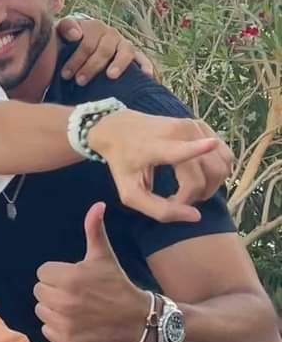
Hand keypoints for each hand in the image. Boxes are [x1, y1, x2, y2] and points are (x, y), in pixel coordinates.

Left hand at [35, 203, 152, 341]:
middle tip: (75, 292)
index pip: (42, 273)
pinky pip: (46, 329)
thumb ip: (94, 230)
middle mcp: (64, 301)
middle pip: (39, 291)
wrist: (137, 318)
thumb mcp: (104, 256)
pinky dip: (57, 327)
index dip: (57, 274)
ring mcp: (65, 323)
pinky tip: (75, 322)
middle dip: (54, 290)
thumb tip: (97, 205)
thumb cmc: (116, 283)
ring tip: (76, 307)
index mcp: (69, 278)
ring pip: (41, 310)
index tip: (75, 278)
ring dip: (54, 308)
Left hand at [56, 17, 153, 83]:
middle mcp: (110, 34)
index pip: (87, 43)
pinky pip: (142, 59)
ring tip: (111, 76)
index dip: (76, 59)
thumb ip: (66, 28)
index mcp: (93, 27)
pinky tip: (148, 76)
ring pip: (125, 52)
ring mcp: (123, 44)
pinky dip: (146, 66)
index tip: (65, 75)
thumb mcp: (61, 32)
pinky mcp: (132, 54)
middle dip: (91, 66)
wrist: (76, 43)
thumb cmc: (67, 41)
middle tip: (79, 81)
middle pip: (104, 50)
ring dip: (118, 64)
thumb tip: (76, 35)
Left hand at [88, 110, 230, 221]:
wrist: (119, 128)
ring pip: (221, 164)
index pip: (178, 148)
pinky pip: (223, 155)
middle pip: (208, 171)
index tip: (211, 143)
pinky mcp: (202, 125)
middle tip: (180, 200)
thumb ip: (159, 210)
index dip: (196, 148)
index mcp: (156, 147)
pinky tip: (197, 177)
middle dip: (200, 194)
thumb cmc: (124, 164)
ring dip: (211, 185)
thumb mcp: (131, 193)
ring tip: (189, 190)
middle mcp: (179, 132)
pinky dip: (215, 172)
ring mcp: (194, 126)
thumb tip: (196, 216)